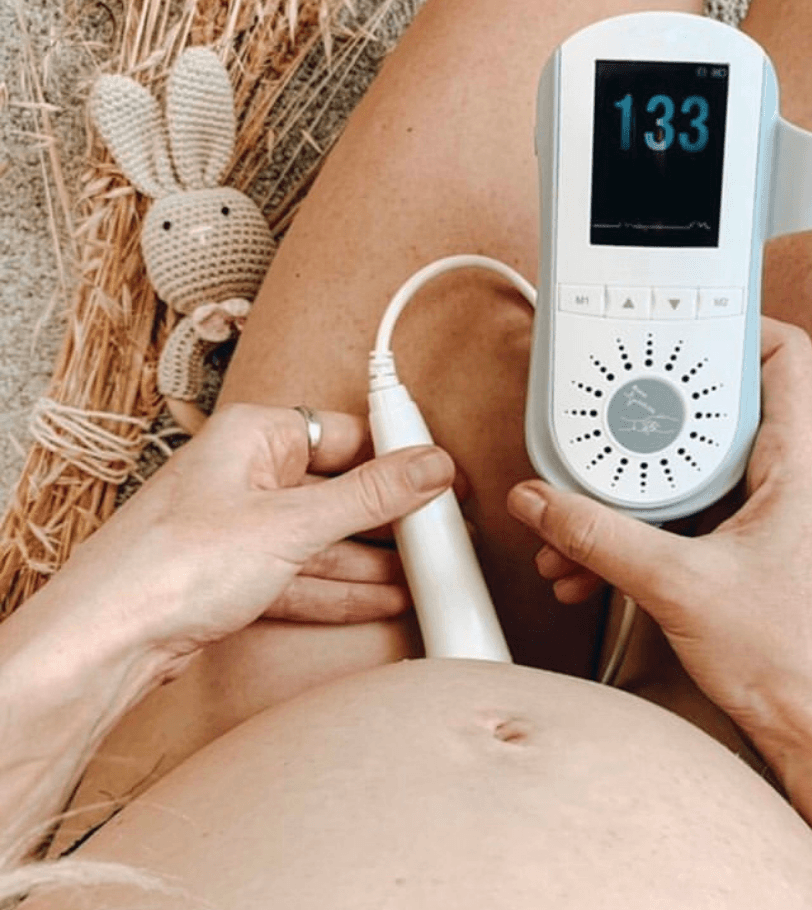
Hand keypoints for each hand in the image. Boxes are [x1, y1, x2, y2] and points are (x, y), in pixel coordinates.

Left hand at [60, 402, 454, 670]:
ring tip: (423, 575)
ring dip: (371, 562)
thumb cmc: (170, 565)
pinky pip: (302, 575)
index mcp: (255, 437)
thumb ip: (370, 496)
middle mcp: (245, 475)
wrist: (103, 645)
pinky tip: (381, 599)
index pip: (348, 435)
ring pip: (322, 539)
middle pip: (337, 491)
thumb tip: (429, 466)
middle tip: (439, 534)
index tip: (440, 478)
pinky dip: (340, 590)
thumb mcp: (291, 524)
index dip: (399, 457)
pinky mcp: (232, 576)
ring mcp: (237, 529)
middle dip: (389, 519)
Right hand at [507, 317, 811, 751]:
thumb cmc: (786, 657)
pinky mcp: (728, 541)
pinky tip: (587, 558)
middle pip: (711, 403)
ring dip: (625, 485)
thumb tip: (543, 503)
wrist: (806, 723)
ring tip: (576, 509)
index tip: (674, 324)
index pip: (781, 354)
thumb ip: (601, 538)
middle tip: (603, 409)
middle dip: (647, 411)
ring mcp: (751, 509)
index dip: (733, 325)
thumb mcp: (679, 586)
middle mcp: (777, 475)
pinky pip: (670, 510)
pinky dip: (629, 524)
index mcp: (793, 462)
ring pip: (681, 464)